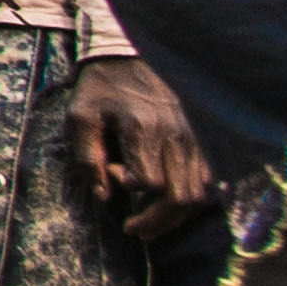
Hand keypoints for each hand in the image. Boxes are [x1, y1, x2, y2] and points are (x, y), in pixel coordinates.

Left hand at [66, 56, 215, 230]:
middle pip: (182, 197)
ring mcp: (193, 138)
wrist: (128, 57)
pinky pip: (206, 180)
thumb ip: (88, 158)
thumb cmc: (101, 89)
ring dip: (175, 216)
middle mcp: (176, 136)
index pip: (151, 182)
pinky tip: (167, 201)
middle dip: (158, 222)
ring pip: (199, 194)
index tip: (113, 174)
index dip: (131, 188)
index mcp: (145, 129)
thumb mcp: (80, 117)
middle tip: (134, 229)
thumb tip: (104, 196)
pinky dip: (190, 199)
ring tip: (149, 222)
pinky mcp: (199, 139)